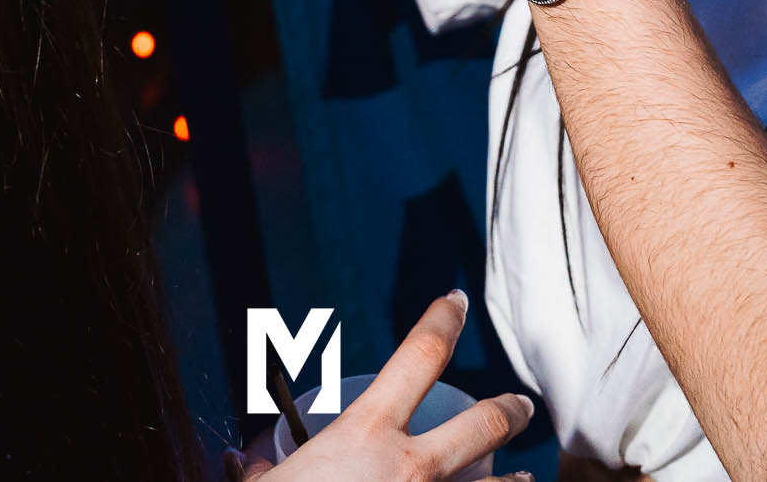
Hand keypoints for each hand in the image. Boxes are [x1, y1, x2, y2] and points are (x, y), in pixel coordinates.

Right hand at [225, 291, 534, 481]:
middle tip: (520, 406)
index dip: (442, 321)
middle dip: (508, 411)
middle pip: (485, 425)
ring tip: (526, 480)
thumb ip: (261, 470)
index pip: (420, 356)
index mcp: (365, 436)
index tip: (455, 303)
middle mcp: (412, 469)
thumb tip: (241, 460)